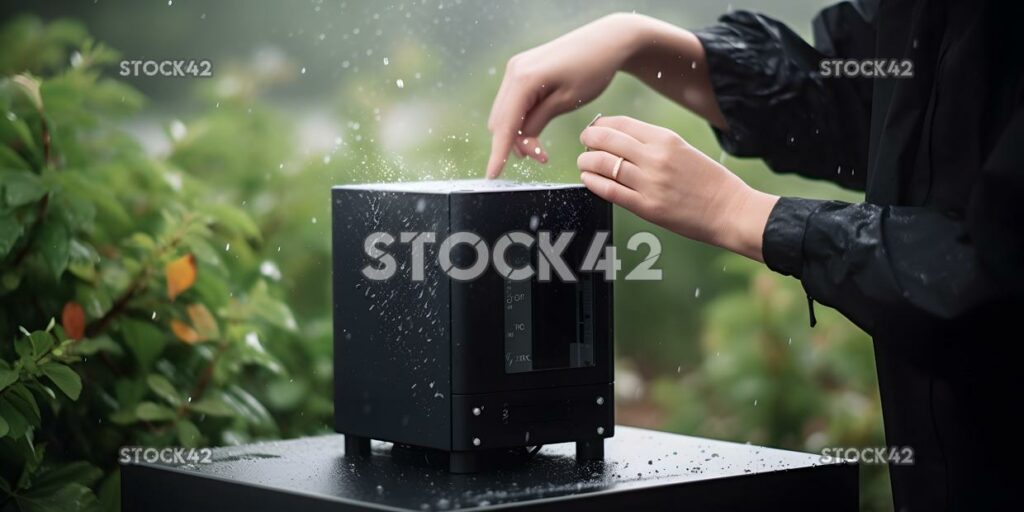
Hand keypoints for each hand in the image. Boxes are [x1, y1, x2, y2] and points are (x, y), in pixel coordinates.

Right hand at [486, 13, 648, 177]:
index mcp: (524, 79)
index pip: (504, 124)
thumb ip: (537, 123)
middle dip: (513, 144)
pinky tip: (534, 130)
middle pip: (500, 120)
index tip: (493, 176)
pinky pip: (512, 102)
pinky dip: (519, 120)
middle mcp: (514, 71)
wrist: (606, 41)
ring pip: (504, 113)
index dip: (498, 153)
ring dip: (516, 133)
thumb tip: (520, 144)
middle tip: (542, 157)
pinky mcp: (522, 70)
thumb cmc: (592, 69)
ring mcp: (516, 69)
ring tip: (541, 148)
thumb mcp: (566, 102)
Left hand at [577, 116, 778, 260]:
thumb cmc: (709, 181)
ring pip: (603, 164)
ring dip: (587, 161)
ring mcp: (649, 183)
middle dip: (589, 139)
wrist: (730, 210)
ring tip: (585, 162)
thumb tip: (621, 139)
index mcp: (666, 139)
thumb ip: (654, 144)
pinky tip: (588, 178)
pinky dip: (593, 182)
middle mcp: (655, 158)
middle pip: (607, 140)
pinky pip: (609, 190)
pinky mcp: (646, 207)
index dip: (601, 124)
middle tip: (585, 142)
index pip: (622, 123)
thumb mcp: (683, 150)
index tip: (595, 128)